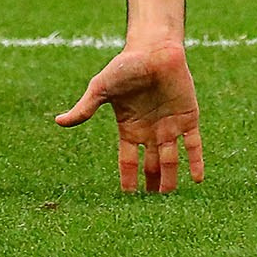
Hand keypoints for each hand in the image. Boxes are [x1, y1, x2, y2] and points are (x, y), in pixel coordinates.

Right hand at [55, 41, 202, 193]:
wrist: (155, 47)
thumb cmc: (126, 65)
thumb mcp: (101, 88)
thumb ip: (85, 108)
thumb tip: (59, 121)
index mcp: (130, 128)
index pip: (128, 161)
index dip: (128, 179)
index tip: (127, 199)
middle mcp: (151, 131)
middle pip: (151, 166)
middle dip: (151, 185)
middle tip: (152, 209)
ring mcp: (170, 125)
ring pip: (171, 159)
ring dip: (171, 179)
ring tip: (170, 199)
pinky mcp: (188, 117)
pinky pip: (193, 144)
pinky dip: (195, 161)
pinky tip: (197, 179)